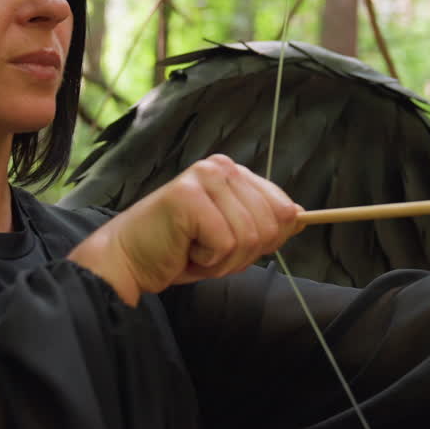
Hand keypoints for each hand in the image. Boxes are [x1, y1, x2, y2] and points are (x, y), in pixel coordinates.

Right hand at [68, 154, 303, 305]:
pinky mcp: (188, 197)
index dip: (266, 240)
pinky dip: (206, 261)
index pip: (284, 208)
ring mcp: (204, 178)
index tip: (231, 246)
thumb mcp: (231, 238)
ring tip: (194, 251)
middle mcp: (221, 167)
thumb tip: (301, 216)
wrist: (128, 261)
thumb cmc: (177, 250)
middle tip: (207, 252)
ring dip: (223, 260)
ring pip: (249, 237)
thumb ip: (264, 224)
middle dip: (243, 254)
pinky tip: (183, 249)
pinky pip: (225, 244)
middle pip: (272, 225)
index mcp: (233, 172)